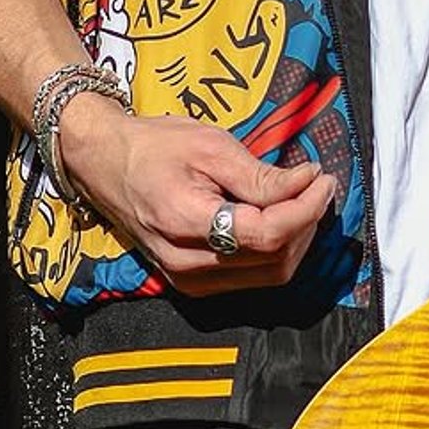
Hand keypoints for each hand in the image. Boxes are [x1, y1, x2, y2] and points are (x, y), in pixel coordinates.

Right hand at [58, 96, 339, 295]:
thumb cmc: (154, 147)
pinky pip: (251, 278)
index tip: (323, 178)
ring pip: (268, 275)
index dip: (305, 208)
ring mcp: (189, 280)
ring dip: (296, 239)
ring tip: (304, 199)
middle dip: (306, 222)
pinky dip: (275, 251)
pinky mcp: (193, 282)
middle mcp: (188, 264)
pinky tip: (281, 219)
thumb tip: (308, 183)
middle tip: (318, 185)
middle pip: (274, 260)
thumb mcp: (209, 146)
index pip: (267, 234)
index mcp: (186, 224)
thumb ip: (259, 175)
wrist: (105, 164)